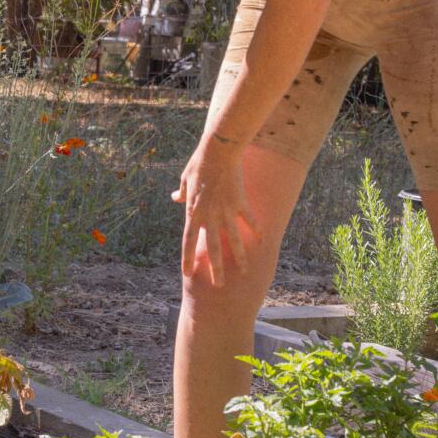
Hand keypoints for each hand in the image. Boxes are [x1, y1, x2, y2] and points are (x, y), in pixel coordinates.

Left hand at [172, 139, 258, 286]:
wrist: (217, 151)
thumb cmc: (199, 163)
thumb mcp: (185, 178)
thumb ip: (182, 192)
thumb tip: (175, 198)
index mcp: (193, 212)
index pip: (187, 241)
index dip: (187, 259)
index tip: (188, 274)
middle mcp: (209, 216)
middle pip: (211, 248)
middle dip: (215, 269)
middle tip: (219, 286)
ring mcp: (226, 211)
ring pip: (233, 240)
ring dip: (238, 257)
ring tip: (244, 272)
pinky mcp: (240, 203)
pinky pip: (249, 221)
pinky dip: (256, 231)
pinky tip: (262, 242)